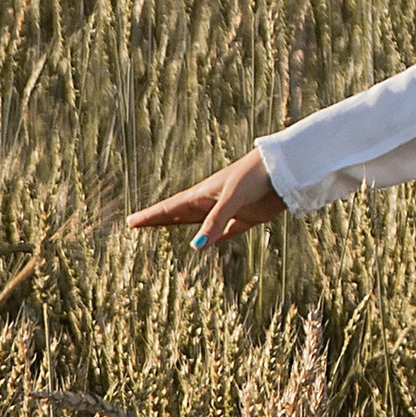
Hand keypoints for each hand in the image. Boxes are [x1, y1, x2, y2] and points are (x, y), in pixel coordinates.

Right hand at [128, 147, 283, 252]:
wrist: (286, 169)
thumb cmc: (256, 175)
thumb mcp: (233, 198)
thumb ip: (215, 222)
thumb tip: (197, 247)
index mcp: (203, 194)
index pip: (169, 208)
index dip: (150, 216)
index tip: (130, 221)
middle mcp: (212, 202)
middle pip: (178, 214)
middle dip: (158, 219)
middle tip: (136, 223)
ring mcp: (228, 210)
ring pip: (199, 223)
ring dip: (182, 227)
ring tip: (164, 227)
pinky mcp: (246, 218)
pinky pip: (224, 231)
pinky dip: (213, 237)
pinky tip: (206, 243)